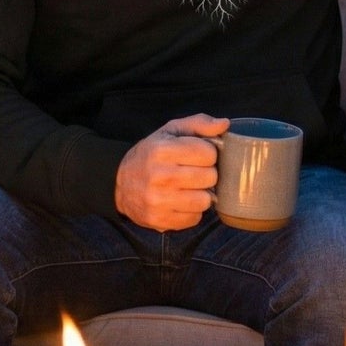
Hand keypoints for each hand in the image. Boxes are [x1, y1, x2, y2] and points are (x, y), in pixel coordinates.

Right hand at [115, 114, 225, 230]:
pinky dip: (192, 211)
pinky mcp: (160, 221)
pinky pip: (195, 218)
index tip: (198, 155)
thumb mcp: (171, 131)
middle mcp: (159, 176)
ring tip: (189, 187)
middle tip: (195, 172)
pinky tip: (182, 201)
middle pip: (210, 177)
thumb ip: (199, 124)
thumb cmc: (152, 154)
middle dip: (207, 174)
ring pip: (205, 201)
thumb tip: (224, 124)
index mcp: (162, 150)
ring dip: (201, 194)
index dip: (208, 153)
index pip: (208, 153)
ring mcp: (158, 201)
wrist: (120, 184)